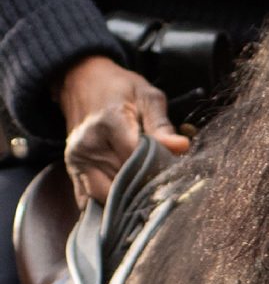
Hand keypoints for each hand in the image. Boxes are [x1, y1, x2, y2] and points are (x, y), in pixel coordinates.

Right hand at [58, 55, 190, 205]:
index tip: (175, 174)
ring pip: (106, 197)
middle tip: (164, 187)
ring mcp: (77, 159)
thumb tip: (182, 147)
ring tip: (146, 191)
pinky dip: (108, 203)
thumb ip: (162, 125)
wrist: (80, 80)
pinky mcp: (71, 169)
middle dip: (146, 189)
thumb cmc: (120, 88)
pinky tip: (126, 198)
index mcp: (109, 123)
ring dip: (128, 200)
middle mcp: (88, 145)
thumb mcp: (147, 96)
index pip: (137, 161)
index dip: (159, 171)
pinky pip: (87, 199)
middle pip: (123, 183)